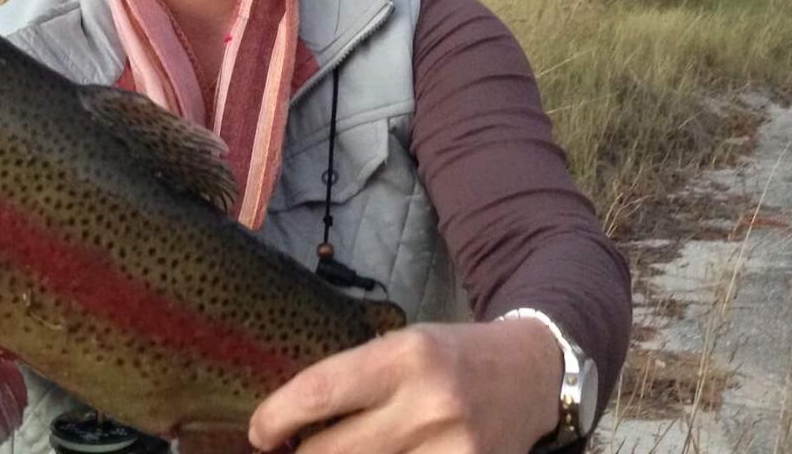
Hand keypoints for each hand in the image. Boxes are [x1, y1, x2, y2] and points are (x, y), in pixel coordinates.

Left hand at [248, 320, 563, 453]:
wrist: (532, 376)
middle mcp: (429, 405)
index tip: (260, 433)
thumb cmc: (452, 359)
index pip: (319, 393)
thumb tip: (289, 426)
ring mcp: (452, 450)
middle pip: (331, 452)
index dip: (275, 419)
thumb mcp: (404, 348)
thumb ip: (353, 383)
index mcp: (407, 357)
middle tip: (295, 450)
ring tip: (342, 452)